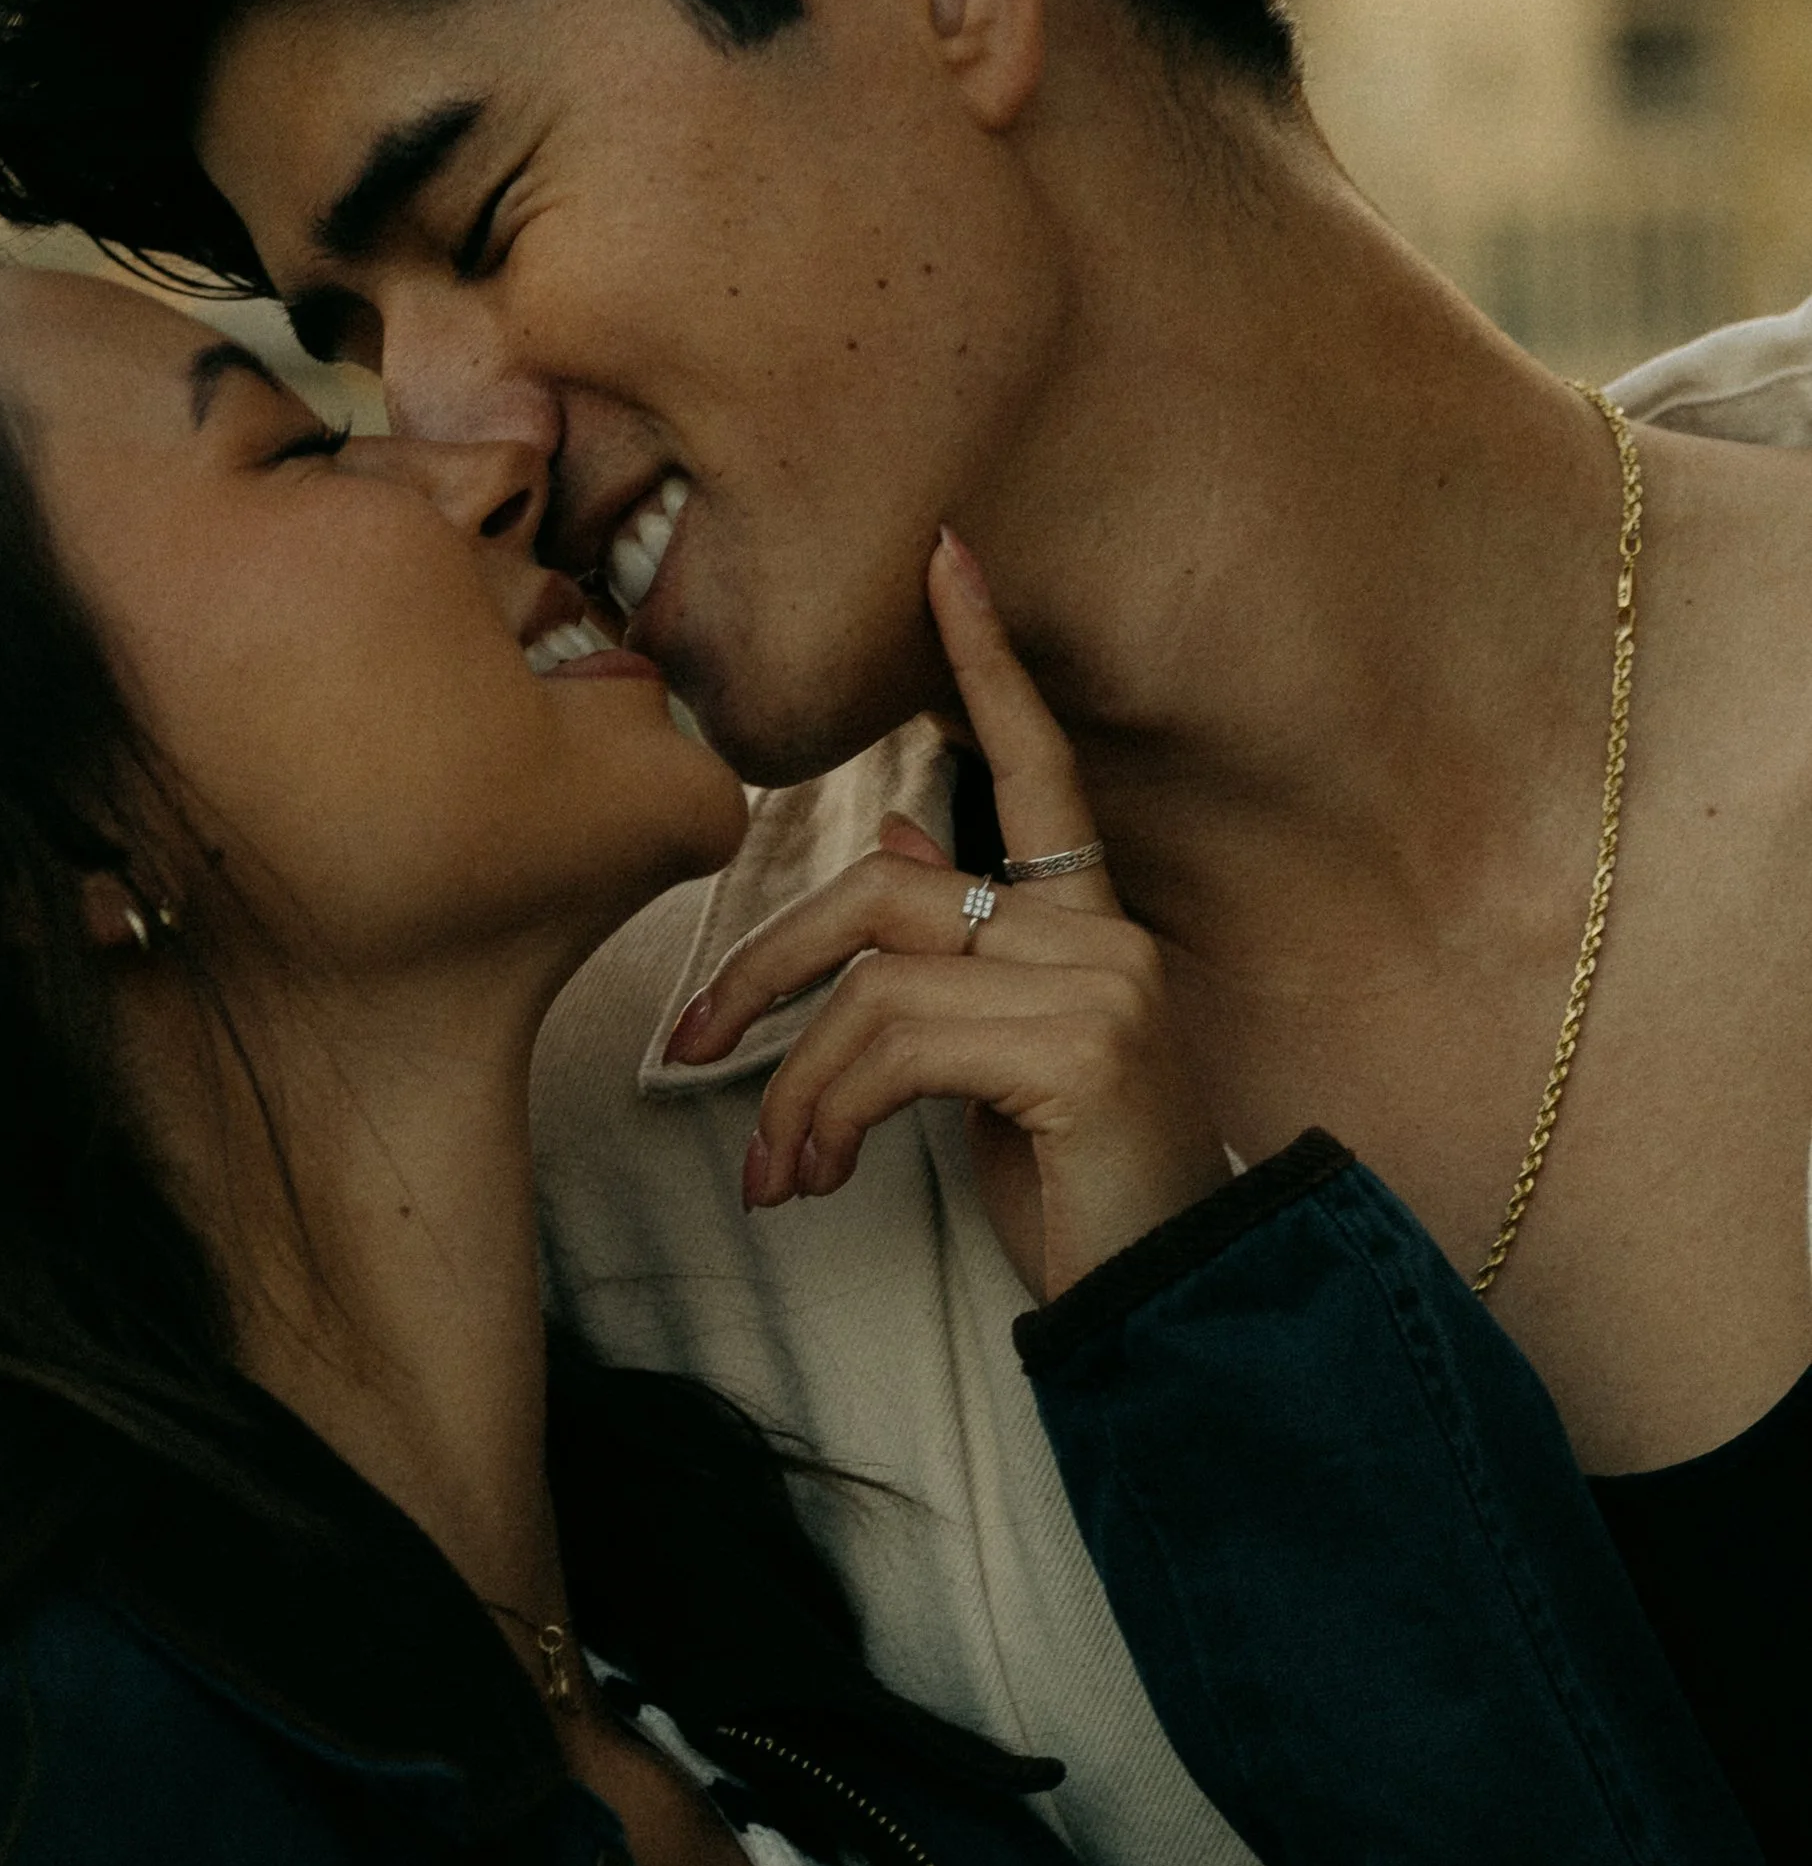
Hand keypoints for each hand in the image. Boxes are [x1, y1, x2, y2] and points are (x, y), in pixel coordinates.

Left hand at [662, 527, 1228, 1297]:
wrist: (1170, 1307)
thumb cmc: (1079, 1196)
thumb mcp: (998, 1068)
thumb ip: (950, 955)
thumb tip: (898, 835)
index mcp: (1087, 928)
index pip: (1037, 765)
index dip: (988, 663)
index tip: (947, 557)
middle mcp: (1103, 938)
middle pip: (883, 889)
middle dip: (765, 967)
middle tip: (695, 1049)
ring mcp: (1100, 988)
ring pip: (873, 985)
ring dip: (797, 1089)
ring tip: (783, 1174)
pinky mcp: (1080, 1052)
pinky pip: (895, 1047)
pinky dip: (829, 1115)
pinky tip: (822, 1179)